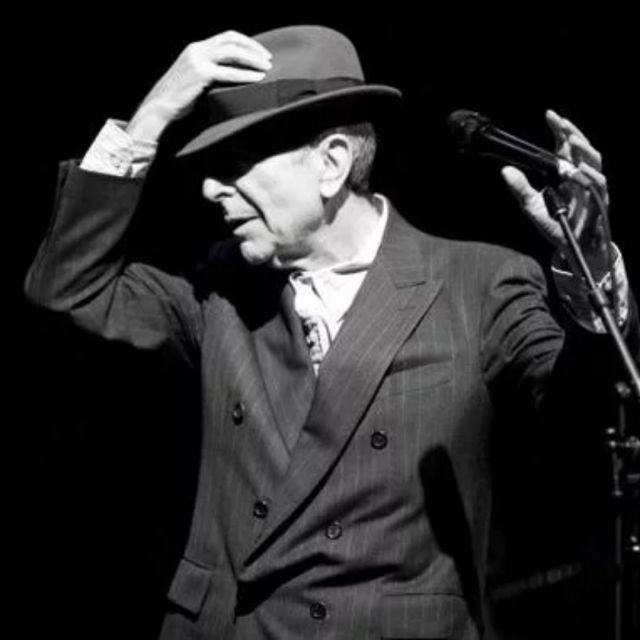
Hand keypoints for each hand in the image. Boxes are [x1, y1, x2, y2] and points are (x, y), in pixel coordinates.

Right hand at [127, 30, 271, 142]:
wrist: (160, 107)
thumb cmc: (179, 99)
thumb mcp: (196, 80)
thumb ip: (210, 73)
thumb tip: (233, 77)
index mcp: (196, 48)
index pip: (226, 37)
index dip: (245, 43)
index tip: (260, 53)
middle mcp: (197, 49)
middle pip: (231, 40)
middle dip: (253, 48)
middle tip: (268, 59)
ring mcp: (198, 60)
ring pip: (232, 52)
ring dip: (252, 59)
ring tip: (267, 68)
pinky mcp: (200, 74)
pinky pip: (228, 72)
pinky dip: (245, 75)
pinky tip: (258, 79)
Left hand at [501, 110, 609, 274]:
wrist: (572, 247)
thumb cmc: (556, 224)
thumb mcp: (532, 205)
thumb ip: (520, 188)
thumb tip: (505, 171)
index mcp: (567, 174)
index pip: (565, 147)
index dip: (560, 130)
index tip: (550, 116)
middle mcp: (582, 177)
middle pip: (581, 149)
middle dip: (572, 134)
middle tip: (561, 122)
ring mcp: (592, 188)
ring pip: (594, 163)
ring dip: (583, 150)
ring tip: (571, 140)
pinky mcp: (599, 203)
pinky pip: (598, 187)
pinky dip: (591, 177)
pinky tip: (582, 169)